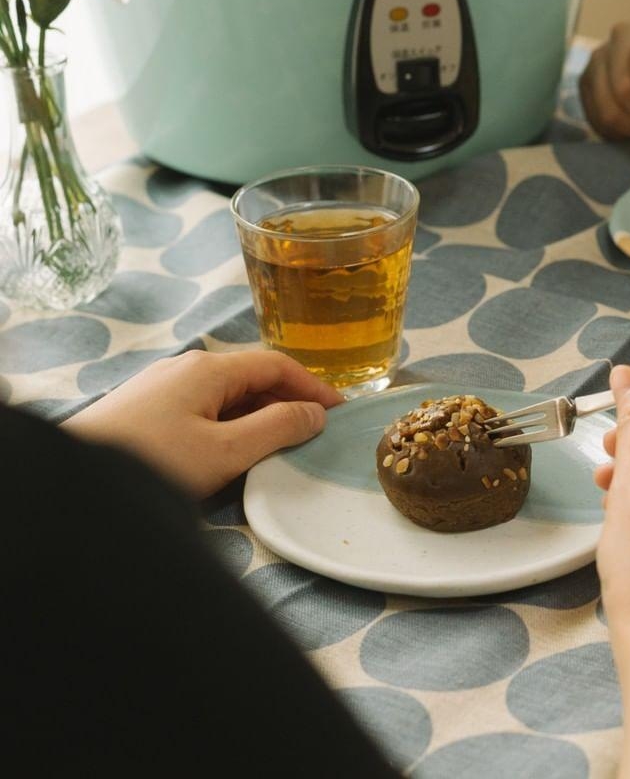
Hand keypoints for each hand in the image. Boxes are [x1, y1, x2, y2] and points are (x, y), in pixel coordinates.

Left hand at [64, 350, 342, 497]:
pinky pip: (202, 406)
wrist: (72, 481)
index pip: (277, 365)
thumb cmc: (152, 463)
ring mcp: (162, 386)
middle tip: (315, 430)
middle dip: (288, 399)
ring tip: (280, 442)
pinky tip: (231, 448)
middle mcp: (186, 367)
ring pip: (226, 393)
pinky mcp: (144, 409)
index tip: (339, 411)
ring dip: (259, 412)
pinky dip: (231, 421)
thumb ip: (276, 428)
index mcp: (210, 368)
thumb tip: (315, 414)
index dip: (313, 386)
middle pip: (252, 376)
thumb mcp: (225, 451)